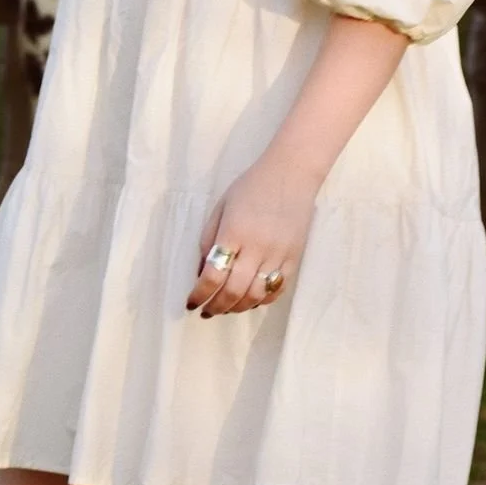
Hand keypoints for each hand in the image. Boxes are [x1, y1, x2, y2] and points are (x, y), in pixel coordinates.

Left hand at [185, 153, 320, 316]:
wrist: (292, 173)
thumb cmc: (251, 186)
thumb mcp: (221, 206)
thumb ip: (208, 239)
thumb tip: (201, 272)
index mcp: (234, 232)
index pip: (213, 275)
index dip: (199, 294)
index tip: (191, 303)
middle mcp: (257, 247)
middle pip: (234, 291)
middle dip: (216, 307)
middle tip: (207, 312)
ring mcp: (278, 255)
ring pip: (256, 295)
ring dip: (237, 308)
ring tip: (226, 308)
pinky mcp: (294, 258)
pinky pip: (277, 289)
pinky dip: (262, 300)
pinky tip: (251, 300)